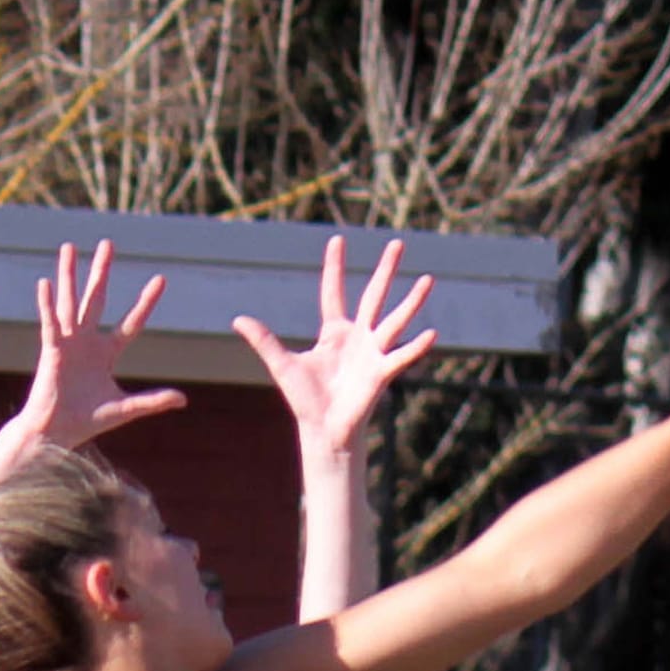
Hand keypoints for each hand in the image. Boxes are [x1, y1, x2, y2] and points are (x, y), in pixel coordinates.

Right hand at [20, 239, 187, 448]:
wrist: (57, 433)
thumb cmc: (87, 421)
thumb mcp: (125, 408)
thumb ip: (152, 401)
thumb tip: (183, 399)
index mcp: (105, 353)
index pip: (130, 322)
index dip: (145, 302)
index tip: (161, 279)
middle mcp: (86, 342)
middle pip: (97, 299)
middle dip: (102, 271)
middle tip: (108, 243)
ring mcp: (68, 343)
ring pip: (71, 302)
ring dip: (70, 275)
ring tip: (69, 247)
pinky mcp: (51, 350)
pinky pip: (50, 324)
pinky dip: (47, 304)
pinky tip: (46, 283)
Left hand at [232, 235, 435, 456]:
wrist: (322, 430)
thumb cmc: (305, 400)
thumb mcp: (283, 364)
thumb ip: (264, 340)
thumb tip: (238, 319)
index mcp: (334, 332)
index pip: (334, 292)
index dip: (334, 267)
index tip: (337, 240)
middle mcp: (357, 337)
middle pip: (373, 296)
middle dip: (385, 270)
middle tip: (397, 243)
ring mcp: (372, 353)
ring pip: (394, 320)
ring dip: (412, 301)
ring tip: (428, 279)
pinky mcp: (381, 373)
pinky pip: (400, 357)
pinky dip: (416, 347)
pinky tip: (431, 333)